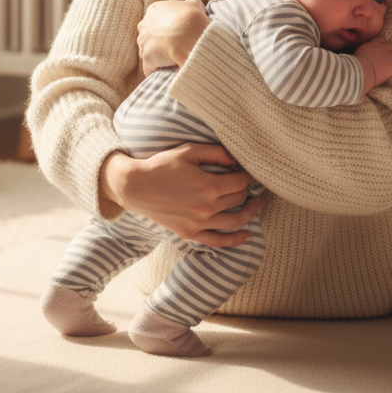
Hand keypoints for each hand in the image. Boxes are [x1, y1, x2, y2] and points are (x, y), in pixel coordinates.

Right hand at [100, 144, 258, 247]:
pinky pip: (219, 241)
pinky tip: (247, 235)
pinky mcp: (191, 234)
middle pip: (239, 198)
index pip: (240, 181)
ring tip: (255, 204)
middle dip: (247, 189)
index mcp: (209, 185)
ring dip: (249, 212)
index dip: (248, 175)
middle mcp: (207, 207)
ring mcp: (199, 223)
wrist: (136, 186)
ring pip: (235, 221)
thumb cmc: (162, 165)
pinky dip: (236, 240)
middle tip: (249, 183)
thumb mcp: (189, 151)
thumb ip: (216, 153)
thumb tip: (238, 158)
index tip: (249, 170)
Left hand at [137, 0, 208, 71]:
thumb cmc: (192, 17)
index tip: (176, 33)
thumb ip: (189, 3)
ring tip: (169, 59)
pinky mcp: (146, 56)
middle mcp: (144, 24)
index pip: (157, 19)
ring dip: (156, 54)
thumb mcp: (194, 3)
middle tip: (172, 46)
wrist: (189, 34)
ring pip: (147, 49)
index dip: (167, 26)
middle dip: (158, 39)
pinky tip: (161, 72)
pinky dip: (154, 69)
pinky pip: (148, 66)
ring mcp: (143, 40)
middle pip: (149, 33)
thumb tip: (190, 4)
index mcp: (154, 9)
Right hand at [356, 36, 391, 91]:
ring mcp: (389, 55)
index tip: (384, 53)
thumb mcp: (358, 53)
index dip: (384, 47)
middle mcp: (382, 47)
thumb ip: (364, 51)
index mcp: (373, 44)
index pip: (382, 41)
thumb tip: (363, 55)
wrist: (359, 71)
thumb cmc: (355, 65)